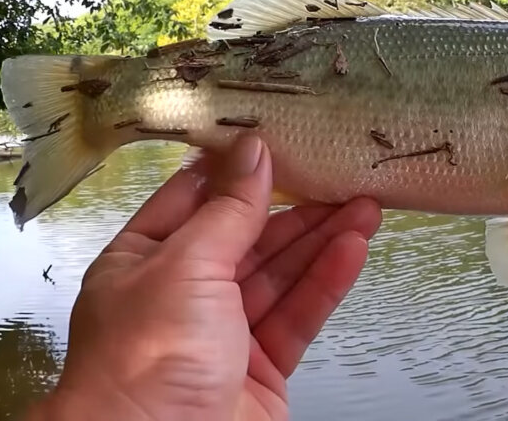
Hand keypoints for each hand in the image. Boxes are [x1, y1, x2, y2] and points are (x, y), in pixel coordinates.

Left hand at [29, 134, 381, 420]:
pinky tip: (351, 251)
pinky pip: (297, 314)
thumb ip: (229, 209)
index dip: (237, 170)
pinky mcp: (260, 368)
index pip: (195, 200)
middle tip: (341, 177)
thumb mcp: (185, 265)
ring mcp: (222, 333)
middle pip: (247, 237)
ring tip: (365, 208)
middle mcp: (180, 295)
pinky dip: (326, 283)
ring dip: (322, 241)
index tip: (280, 140)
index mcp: (142, 261)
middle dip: (296, 208)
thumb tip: (253, 152)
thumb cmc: (144, 364)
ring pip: (280, 275)